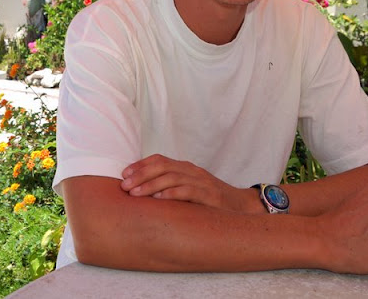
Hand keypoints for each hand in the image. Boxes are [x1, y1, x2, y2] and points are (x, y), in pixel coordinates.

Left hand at [120, 154, 253, 212]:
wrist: (243, 207)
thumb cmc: (211, 201)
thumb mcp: (189, 190)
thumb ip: (171, 187)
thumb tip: (142, 192)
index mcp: (185, 168)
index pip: (159, 160)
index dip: (140, 165)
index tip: (123, 174)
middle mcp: (192, 171)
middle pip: (162, 166)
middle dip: (140, 174)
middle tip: (124, 186)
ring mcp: (201, 182)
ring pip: (171, 177)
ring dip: (150, 185)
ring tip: (135, 194)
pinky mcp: (210, 196)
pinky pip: (187, 192)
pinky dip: (171, 194)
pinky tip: (158, 199)